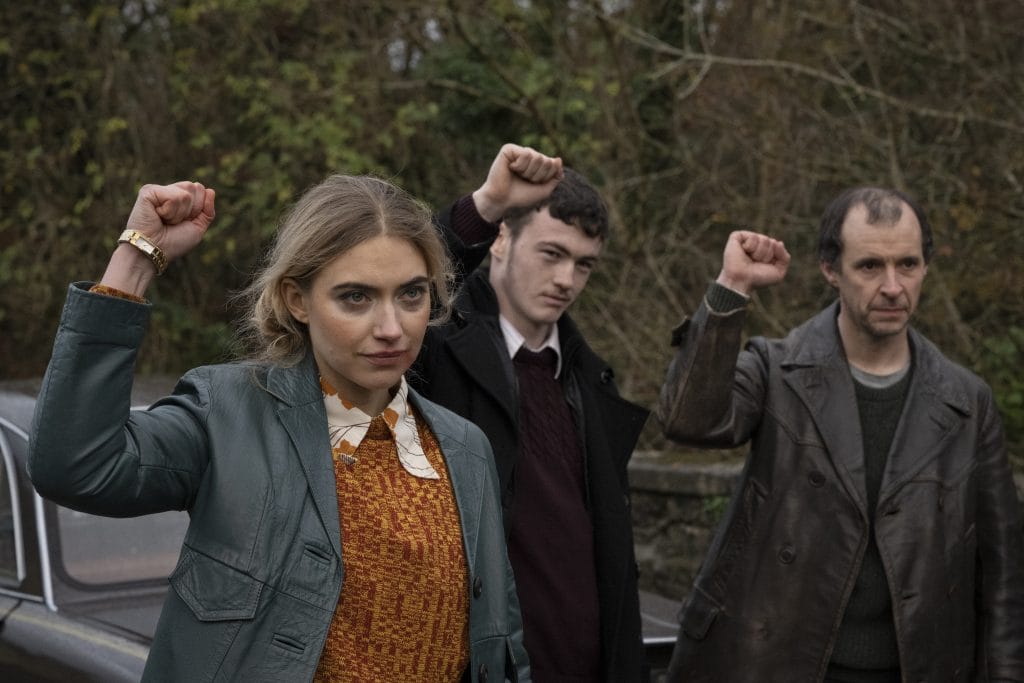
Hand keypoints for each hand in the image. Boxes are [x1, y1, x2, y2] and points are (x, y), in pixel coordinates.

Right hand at [99, 181, 215, 294]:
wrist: (154, 250)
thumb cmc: (173, 242)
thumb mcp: (197, 228)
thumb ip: (207, 211)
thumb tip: (211, 190)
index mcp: (180, 197)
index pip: (201, 190)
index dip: (198, 209)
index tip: (184, 222)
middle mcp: (169, 191)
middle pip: (195, 187)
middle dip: (190, 210)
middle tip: (173, 222)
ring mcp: (158, 190)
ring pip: (185, 194)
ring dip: (179, 214)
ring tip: (164, 220)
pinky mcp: (148, 191)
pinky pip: (173, 197)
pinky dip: (169, 212)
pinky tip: (157, 216)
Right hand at [471, 143, 562, 221]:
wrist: (501, 200)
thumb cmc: (521, 196)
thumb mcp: (544, 190)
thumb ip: (555, 177)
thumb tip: (558, 159)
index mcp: (538, 164)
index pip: (553, 164)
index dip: (546, 177)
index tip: (534, 184)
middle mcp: (529, 156)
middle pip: (546, 161)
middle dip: (538, 175)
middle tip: (525, 180)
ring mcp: (519, 151)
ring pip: (537, 157)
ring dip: (528, 172)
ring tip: (518, 175)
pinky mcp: (509, 149)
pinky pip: (526, 154)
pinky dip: (520, 166)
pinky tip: (511, 168)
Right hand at [716, 230, 789, 294]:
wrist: (742, 281)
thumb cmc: (758, 278)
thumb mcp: (778, 272)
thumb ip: (785, 257)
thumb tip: (778, 242)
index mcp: (765, 251)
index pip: (777, 245)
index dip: (774, 256)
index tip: (763, 266)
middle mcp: (756, 244)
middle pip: (771, 241)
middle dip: (766, 255)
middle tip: (755, 263)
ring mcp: (746, 240)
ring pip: (763, 239)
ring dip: (759, 253)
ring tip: (749, 259)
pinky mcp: (736, 237)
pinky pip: (753, 236)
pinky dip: (751, 247)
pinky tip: (743, 252)